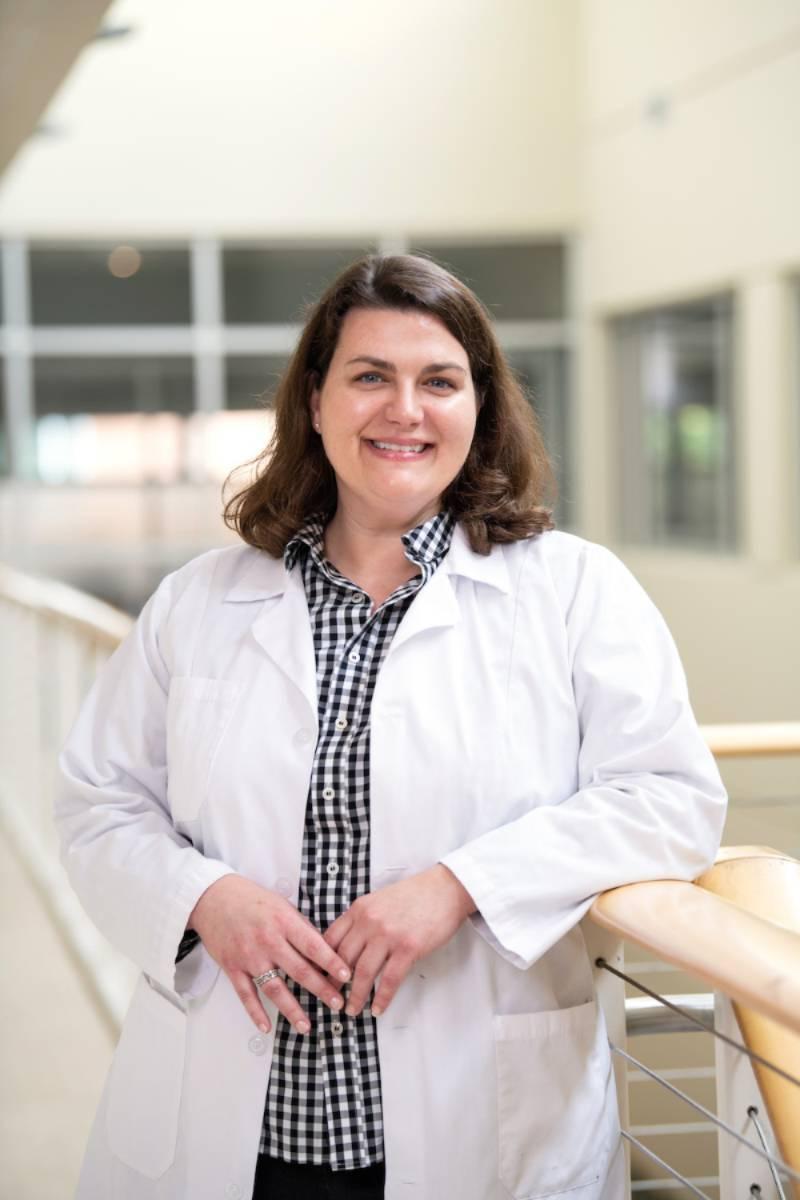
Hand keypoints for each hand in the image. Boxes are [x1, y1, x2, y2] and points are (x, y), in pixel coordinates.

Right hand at [187, 874, 351, 1034]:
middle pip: (298, 970)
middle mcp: (268, 940)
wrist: (213, 897)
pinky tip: (266, 1027)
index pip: (313, 945)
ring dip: (292, 1009)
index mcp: (283, 921)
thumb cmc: (252, 899)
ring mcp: (249, 956)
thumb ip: (300, 928)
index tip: (347, 976)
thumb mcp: (281, 905)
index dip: (331, 962)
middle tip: (337, 1004)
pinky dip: (255, 1013)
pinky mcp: (232, 967)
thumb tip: (324, 950)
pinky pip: (246, 995)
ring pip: (274, 988)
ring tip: (307, 1026)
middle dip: (320, 989)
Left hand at [323, 864, 475, 1018]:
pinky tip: (378, 1009)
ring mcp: (388, 935)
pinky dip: (382, 998)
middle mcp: (369, 921)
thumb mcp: (380, 900)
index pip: (330, 939)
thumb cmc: (415, 895)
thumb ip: (363, 919)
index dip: (321, 962)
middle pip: (342, 958)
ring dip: (356, 996)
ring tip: (352, 1010)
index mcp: (360, 909)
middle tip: (331, 999)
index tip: (318, 977)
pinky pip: (390, 980)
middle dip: (334, 983)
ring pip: (363, 973)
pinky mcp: (408, 947)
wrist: (445, 889)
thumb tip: (349, 946)